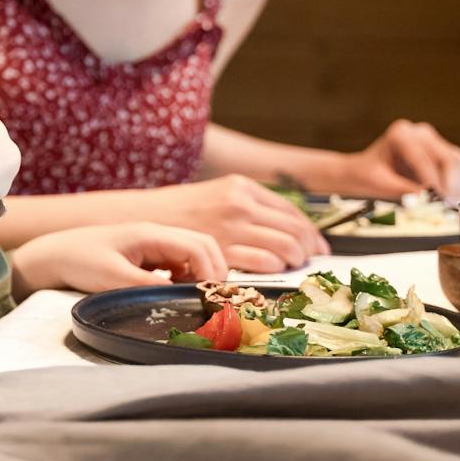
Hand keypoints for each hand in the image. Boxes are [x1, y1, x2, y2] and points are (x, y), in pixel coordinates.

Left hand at [9, 222, 227, 299]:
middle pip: (203, 245)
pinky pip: (178, 263)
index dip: (211, 270)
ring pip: (193, 254)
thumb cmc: (80, 260)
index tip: (210, 296)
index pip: (197, 245)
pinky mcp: (148, 255)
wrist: (54, 255)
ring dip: (201, 274)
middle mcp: (156, 234)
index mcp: (150, 234)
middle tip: (212, 298)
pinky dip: (186, 276)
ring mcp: (153, 244)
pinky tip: (177, 292)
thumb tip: (181, 297)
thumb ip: (148, 286)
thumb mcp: (114, 278)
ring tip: (195, 298)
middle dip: (214, 270)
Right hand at [133, 174, 327, 271]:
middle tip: (309, 262)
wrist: (143, 220)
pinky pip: (265, 262)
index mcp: (241, 187)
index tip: (316, 246)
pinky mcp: (222, 249)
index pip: (292, 211)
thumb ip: (247, 206)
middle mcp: (240, 203)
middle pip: (295, 230)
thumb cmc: (178, 212)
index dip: (310, 232)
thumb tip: (283, 228)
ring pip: (287, 247)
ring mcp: (232, 226)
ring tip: (291, 269)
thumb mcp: (216, 195)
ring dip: (296, 262)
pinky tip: (271, 273)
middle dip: (309, 250)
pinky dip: (276, 270)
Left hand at [331, 120, 459, 201]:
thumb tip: (427, 200)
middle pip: (447, 159)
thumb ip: (403, 191)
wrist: (363, 172)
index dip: (432, 183)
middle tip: (446, 206)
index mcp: (400, 134)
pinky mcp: (443, 151)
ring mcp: (433, 140)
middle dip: (449, 185)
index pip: (423, 160)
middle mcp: (419, 132)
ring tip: (449, 203)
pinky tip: (451, 197)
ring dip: (459, 185)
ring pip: (459, 162)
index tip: (437, 202)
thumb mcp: (379, 185)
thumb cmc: (366, 177)